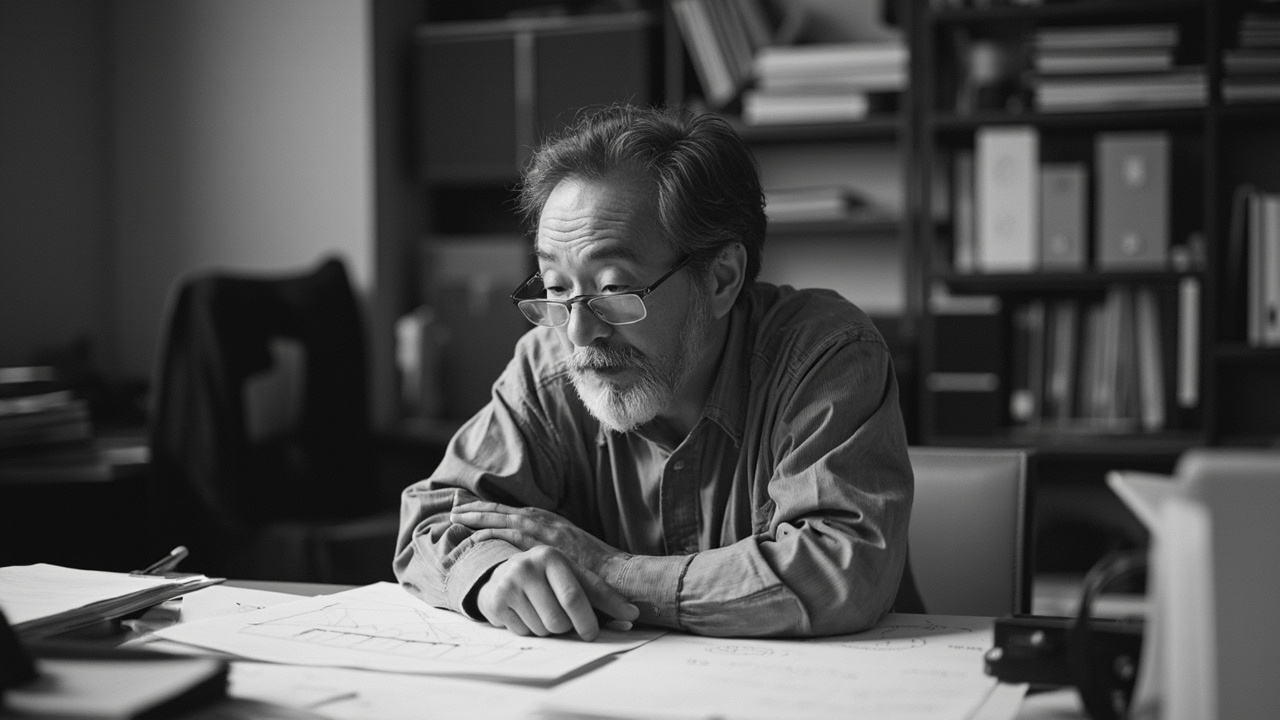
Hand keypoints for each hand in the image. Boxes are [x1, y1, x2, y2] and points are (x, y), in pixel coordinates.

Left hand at [451, 501, 627, 579]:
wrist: (617, 572)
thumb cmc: (596, 567)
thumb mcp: (570, 551)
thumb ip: (550, 549)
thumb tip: (533, 557)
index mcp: (550, 521)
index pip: (514, 511)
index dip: (492, 510)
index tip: (473, 510)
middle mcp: (545, 521)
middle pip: (504, 510)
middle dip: (479, 509)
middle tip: (456, 510)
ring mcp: (545, 531)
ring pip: (504, 518)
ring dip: (480, 516)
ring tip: (458, 517)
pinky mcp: (544, 544)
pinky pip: (512, 536)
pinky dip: (493, 533)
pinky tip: (476, 536)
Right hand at [476, 546, 638, 640]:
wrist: (501, 574)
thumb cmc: (547, 578)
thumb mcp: (574, 578)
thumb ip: (603, 596)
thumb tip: (633, 614)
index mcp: (551, 556)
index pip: (573, 597)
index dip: (586, 622)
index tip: (592, 634)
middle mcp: (527, 566)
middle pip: (557, 620)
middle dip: (565, 628)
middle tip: (561, 618)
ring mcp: (508, 584)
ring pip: (541, 629)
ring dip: (547, 630)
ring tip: (540, 611)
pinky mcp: (494, 602)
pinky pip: (523, 633)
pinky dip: (529, 630)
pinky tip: (525, 614)